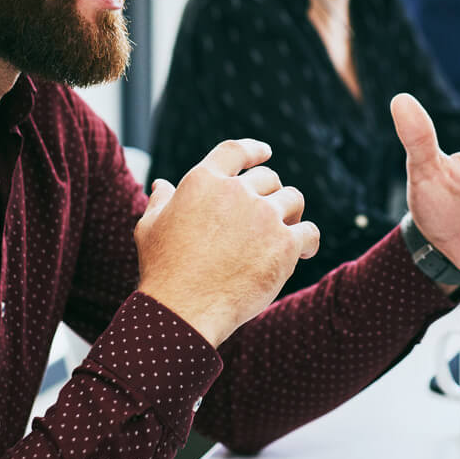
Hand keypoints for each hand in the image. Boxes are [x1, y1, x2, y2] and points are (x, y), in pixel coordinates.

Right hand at [134, 140, 319, 346]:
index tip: (265, 152)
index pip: (236, 151)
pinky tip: (305, 251)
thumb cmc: (163, 269)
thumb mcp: (150, 228)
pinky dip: (309, 241)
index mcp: (204, 181)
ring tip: (287, 230)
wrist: (184, 309)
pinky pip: (309, 232)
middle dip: (271, 192)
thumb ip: (160, 202)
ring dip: (291, 212)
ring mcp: (264, 216)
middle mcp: (237, 192)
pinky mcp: (285, 244)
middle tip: (270, 212)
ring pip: (293, 199)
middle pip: (268, 178)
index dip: (253, 149)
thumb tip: (161, 185)